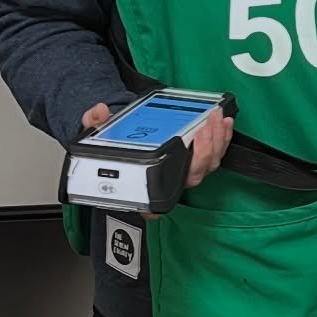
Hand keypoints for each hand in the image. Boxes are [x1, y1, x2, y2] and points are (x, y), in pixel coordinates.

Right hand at [79, 102, 235, 217]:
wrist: (125, 137)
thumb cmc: (116, 143)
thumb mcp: (97, 133)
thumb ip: (94, 123)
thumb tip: (98, 112)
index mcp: (143, 186)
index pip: (154, 204)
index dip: (161, 203)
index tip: (170, 182)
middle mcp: (168, 182)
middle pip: (193, 176)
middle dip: (203, 151)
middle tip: (203, 128)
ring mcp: (185, 171)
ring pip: (209, 164)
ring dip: (217, 141)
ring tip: (216, 119)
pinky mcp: (198, 159)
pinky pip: (216, 153)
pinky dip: (222, 138)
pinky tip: (223, 123)